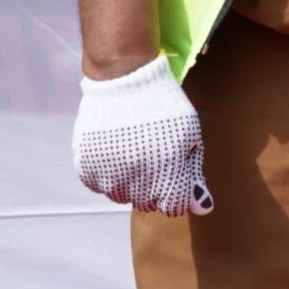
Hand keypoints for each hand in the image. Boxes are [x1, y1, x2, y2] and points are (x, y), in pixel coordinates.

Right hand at [74, 56, 210, 214]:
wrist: (124, 78)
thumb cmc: (165, 107)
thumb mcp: (190, 138)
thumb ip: (194, 176)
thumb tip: (202, 209)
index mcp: (168, 170)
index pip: (172, 207)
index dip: (175, 195)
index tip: (172, 179)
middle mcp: (137, 176)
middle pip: (146, 203)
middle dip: (152, 189)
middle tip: (150, 162)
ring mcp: (108, 170)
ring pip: (119, 196)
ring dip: (126, 183)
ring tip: (130, 157)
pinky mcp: (85, 161)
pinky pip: (95, 184)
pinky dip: (104, 175)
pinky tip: (112, 155)